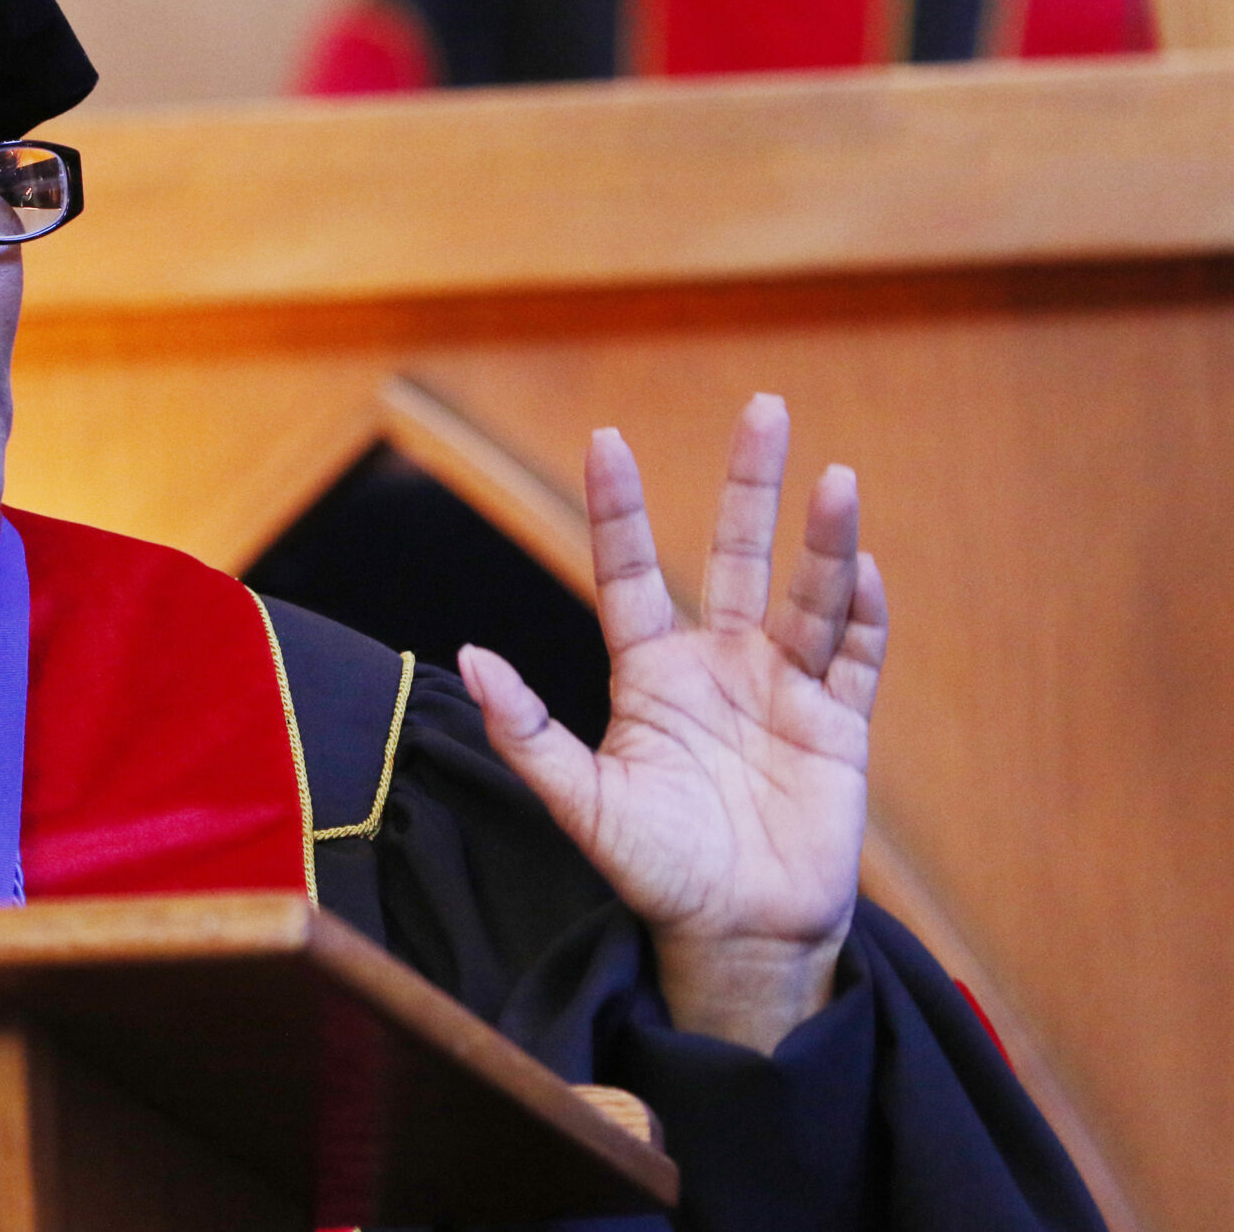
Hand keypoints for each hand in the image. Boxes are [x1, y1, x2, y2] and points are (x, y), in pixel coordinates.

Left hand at [458, 395, 886, 1052]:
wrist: (737, 934)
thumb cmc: (655, 869)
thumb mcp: (581, 803)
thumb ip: (529, 733)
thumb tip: (475, 657)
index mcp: (651, 673)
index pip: (631, 572)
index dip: (621, 510)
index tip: (607, 440)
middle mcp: (721, 665)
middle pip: (737, 553)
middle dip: (751, 483)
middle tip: (767, 406)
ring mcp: (784, 690)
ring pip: (807, 596)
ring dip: (824, 541)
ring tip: (837, 479)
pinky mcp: (838, 726)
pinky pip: (854, 658)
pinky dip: (862, 614)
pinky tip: (865, 569)